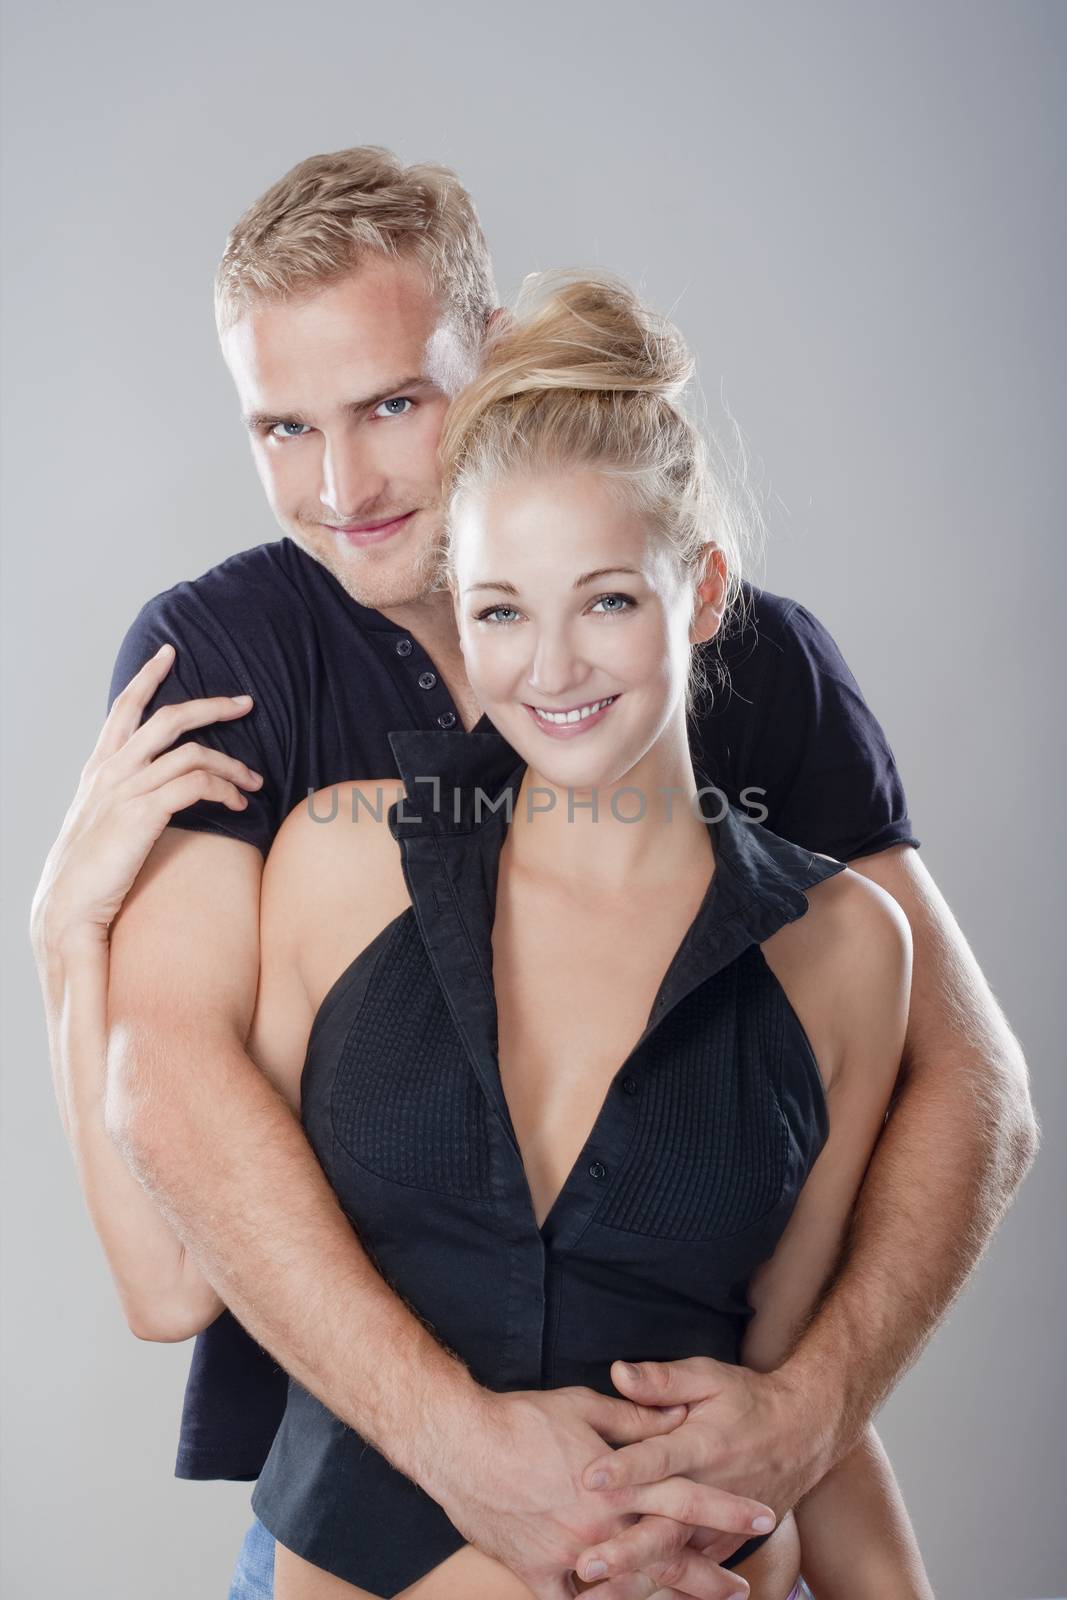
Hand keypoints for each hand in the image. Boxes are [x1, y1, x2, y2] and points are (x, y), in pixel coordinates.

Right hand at [30, 643, 262, 949]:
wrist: (66, 906)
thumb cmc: (88, 871)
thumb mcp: (99, 822)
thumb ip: (122, 797)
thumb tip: (151, 791)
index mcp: (99, 768)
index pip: (124, 708)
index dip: (148, 677)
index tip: (169, 653)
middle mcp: (111, 771)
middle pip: (168, 718)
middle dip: (212, 705)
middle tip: (245, 703)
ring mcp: (126, 790)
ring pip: (193, 752)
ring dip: (232, 764)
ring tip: (254, 780)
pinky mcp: (142, 813)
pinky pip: (197, 785)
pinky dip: (225, 790)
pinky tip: (239, 804)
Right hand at [434, 1385, 775, 1599]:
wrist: (461, 1444)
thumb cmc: (523, 1418)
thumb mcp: (585, 1406)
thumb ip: (637, 1417)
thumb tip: (679, 1415)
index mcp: (617, 1481)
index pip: (685, 1496)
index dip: (726, 1508)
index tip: (763, 1516)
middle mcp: (600, 1524)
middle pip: (667, 1555)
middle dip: (708, 1574)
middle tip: (740, 1588)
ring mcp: (569, 1554)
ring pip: (628, 1587)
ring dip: (664, 1595)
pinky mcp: (537, 1573)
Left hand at [574, 1357, 829, 1579]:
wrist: (804, 1433)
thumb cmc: (748, 1400)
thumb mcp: (708, 1377)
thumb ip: (662, 1381)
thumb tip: (618, 1372)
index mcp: (701, 1445)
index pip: (658, 1459)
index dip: (624, 1468)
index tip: (588, 1478)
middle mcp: (710, 1490)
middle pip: (664, 1525)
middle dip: (626, 1548)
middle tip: (588, 1563)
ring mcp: (720, 1524)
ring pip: (676, 1558)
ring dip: (638, 1577)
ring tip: (597, 1594)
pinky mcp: (726, 1542)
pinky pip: (694, 1572)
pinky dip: (665, 1588)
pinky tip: (626, 1598)